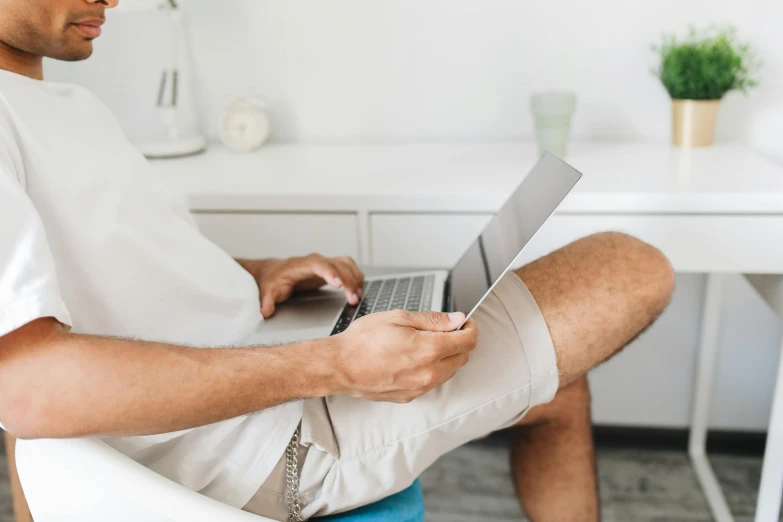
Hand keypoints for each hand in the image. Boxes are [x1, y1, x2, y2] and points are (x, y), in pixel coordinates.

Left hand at [249, 254, 364, 317]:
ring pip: (347, 264)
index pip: (319, 264)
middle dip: (348, 281)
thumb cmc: (274, 280)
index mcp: (302, 265)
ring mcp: (325, 263)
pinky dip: (356, 277)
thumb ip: (267, 301)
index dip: (330, 273)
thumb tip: (265, 311)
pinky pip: (349, 267)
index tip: (338, 284)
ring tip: (358, 297)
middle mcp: (317, 261)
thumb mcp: (268, 291)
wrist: (276, 272)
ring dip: (355, 279)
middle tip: (353, 300)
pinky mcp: (332, 268)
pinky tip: (359, 290)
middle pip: (338, 265)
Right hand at [331, 310, 477, 402]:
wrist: (340, 366)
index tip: (463, 322)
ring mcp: (421, 387)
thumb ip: (433, 320)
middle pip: (463, 357)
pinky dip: (432, 369)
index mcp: (430, 349)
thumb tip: (457, 320)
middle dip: (459, 341)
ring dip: (446, 357)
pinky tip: (414, 358)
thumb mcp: (399, 318)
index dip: (469, 327)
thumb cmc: (364, 340)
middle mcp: (429, 372)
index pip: (468, 340)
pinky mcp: (410, 395)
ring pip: (449, 371)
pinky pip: (432, 382)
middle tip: (444, 329)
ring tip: (425, 343)